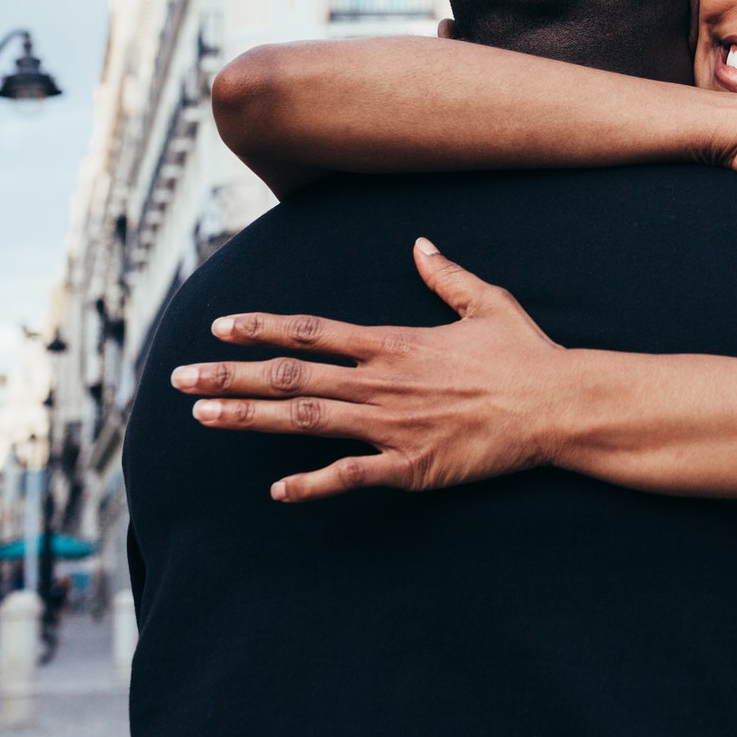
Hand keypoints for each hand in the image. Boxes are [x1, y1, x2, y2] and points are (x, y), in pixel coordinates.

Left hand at [173, 239, 567, 501]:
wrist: (557, 404)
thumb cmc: (526, 354)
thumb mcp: (488, 302)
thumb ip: (446, 276)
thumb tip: (420, 245)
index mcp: (395, 342)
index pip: (313, 331)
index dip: (261, 328)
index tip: (219, 327)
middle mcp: (383, 381)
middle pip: (292, 376)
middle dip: (231, 377)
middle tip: (179, 381)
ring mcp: (394, 425)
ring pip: (307, 420)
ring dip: (251, 420)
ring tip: (203, 418)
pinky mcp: (413, 466)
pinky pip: (352, 476)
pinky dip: (313, 484)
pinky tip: (278, 490)